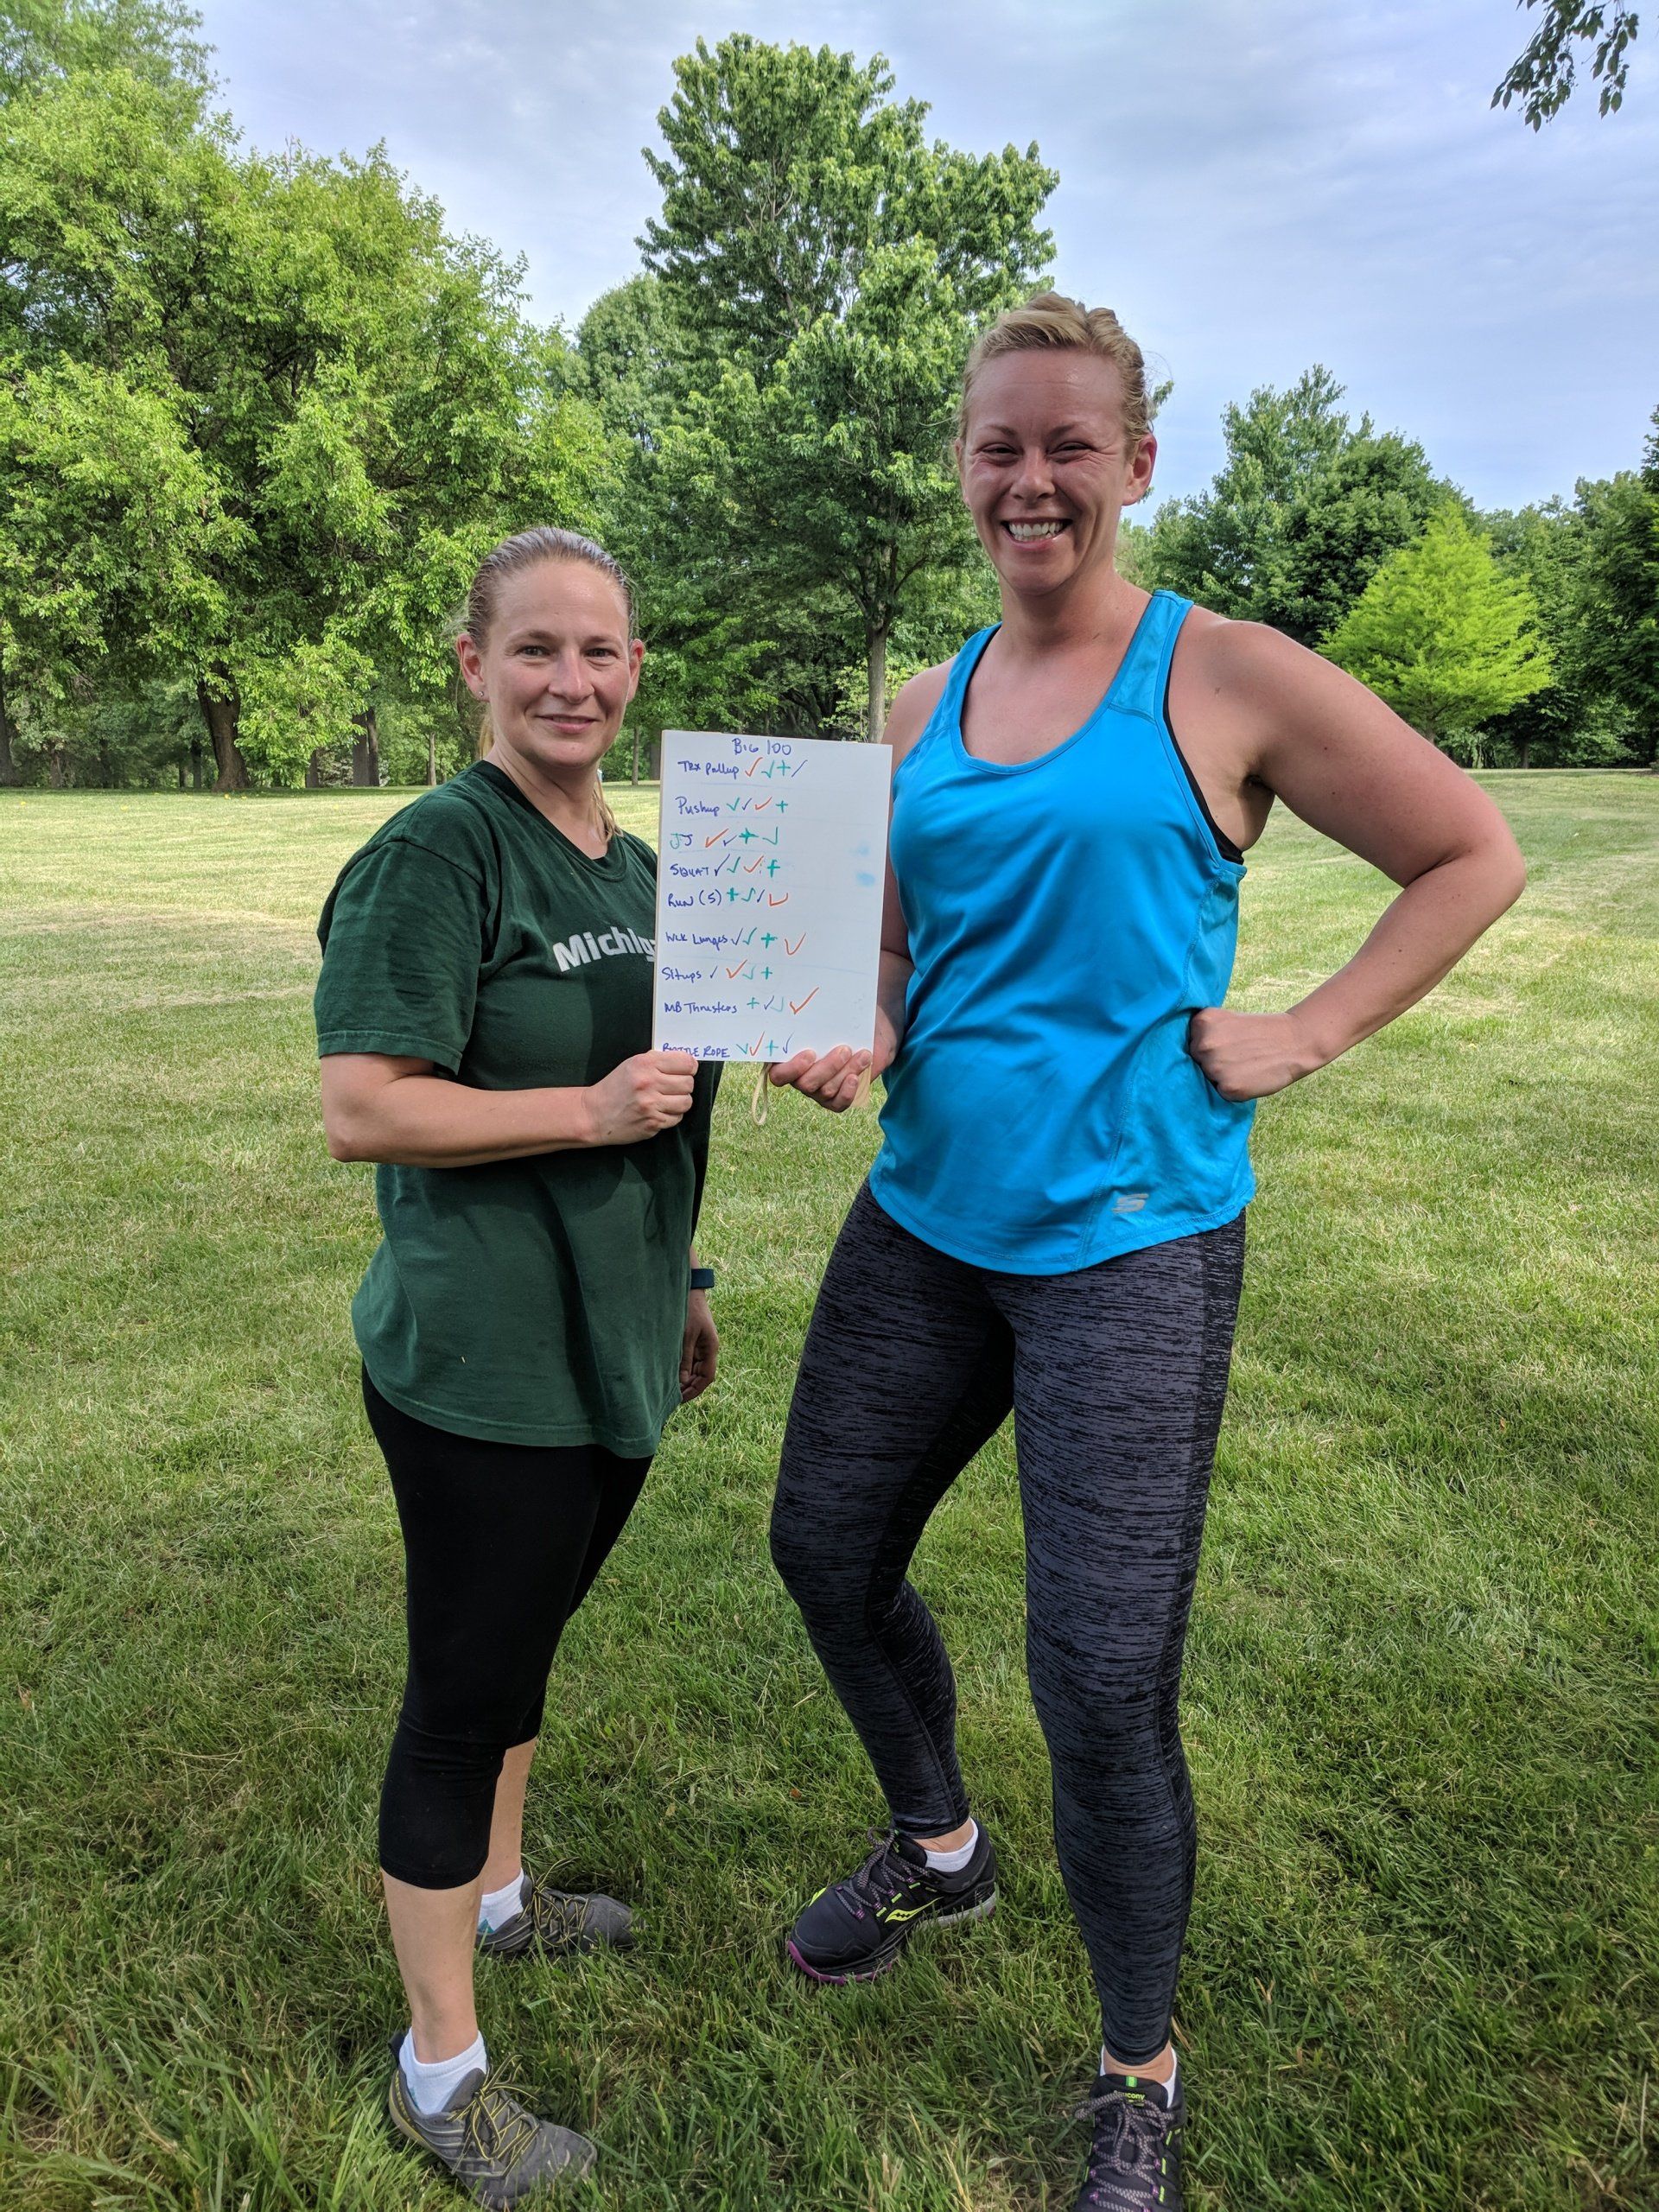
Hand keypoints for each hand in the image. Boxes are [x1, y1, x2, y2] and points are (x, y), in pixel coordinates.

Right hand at [584, 1051, 696, 1143]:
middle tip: (673, 1087)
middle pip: (688, 1083)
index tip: (686, 1070)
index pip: (686, 1063)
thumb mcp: (632, 1064)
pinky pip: (677, 1118)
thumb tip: (685, 1062)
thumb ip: (657, 1061)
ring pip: (686, 1102)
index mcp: (645, 1064)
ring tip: (668, 1100)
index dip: (689, 1067)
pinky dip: (672, 1115)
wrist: (594, 1113)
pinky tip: (660, 1111)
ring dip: (680, 1101)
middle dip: (684, 1085)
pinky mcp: (653, 1123)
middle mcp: (649, 1083)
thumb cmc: (615, 1087)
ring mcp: (651, 1105)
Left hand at [680, 1289, 718, 1399]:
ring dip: (684, 1380)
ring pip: (694, 1369)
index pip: (707, 1377)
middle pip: (701, 1375)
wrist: (689, 1289)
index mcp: (711, 1348)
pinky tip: (669, 1375)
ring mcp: (700, 1345)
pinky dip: (681, 1369)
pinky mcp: (692, 1341)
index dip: (696, 1390)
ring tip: (669, 1389)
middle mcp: (708, 1349)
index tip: (681, 1399)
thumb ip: (684, 1358)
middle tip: (672, 1398)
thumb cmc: (689, 1309)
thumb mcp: (685, 1335)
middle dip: (689, 1387)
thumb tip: (683, 1381)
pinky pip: (689, 1360)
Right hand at [768, 1009, 898, 1113]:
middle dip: (827, 1068)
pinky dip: (847, 1093)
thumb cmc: (845, 1021)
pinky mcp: (835, 1099)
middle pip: (805, 1084)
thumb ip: (817, 1017)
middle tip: (844, 1049)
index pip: (778, 1074)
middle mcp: (799, 1078)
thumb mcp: (832, 1015)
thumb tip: (809, 1008)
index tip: (810, 1052)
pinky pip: (837, 1104)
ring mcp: (817, 1091)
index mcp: (789, 1058)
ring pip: (825, 1091)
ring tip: (863, 1055)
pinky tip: (855, 1078)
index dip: (791, 1069)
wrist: (870, 1034)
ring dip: (845, 1072)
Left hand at [1186, 1007, 1322, 1100]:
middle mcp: (1204, 1044)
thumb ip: (1204, 1032)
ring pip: (1205, 1079)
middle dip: (1210, 1063)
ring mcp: (1215, 1067)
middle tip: (1236, 1056)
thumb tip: (1175, 1053)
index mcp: (1202, 1022)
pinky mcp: (1229, 1087)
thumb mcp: (1226, 1020)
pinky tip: (1249, 1076)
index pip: (1188, 1043)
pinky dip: (1233, 1089)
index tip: (1224, 1044)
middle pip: (1194, 1063)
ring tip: (1243, 1065)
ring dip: (1221, 1077)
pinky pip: (1220, 1093)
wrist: (1294, 1041)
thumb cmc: (1258, 1032)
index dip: (1205, 1047)